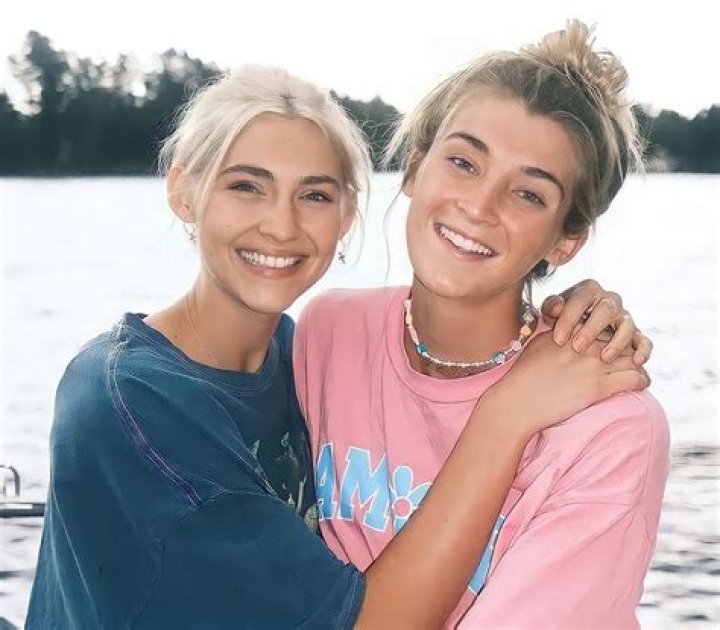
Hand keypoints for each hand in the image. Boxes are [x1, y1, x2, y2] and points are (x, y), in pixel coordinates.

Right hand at [485, 331, 649, 436]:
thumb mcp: (539, 344)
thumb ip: (557, 334)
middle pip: (620, 337)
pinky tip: (641, 383)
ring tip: (639, 369)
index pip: (603, 324)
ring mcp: (593, 365)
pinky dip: (642, 380)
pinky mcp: (598, 386)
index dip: (612, 332)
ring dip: (639, 362)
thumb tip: (568, 334)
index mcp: (570, 331)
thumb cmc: (523, 376)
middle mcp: (585, 344)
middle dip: (629, 345)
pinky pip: (634, 378)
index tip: (615, 341)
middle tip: (633, 354)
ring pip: (632, 356)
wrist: (518, 402)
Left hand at [541, 279, 652, 365]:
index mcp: (588, 290)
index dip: (569, 319)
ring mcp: (623, 317)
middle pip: (606, 310)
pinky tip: (636, 362)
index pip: (580, 299)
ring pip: (628, 325)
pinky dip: (643, 351)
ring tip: (604, 358)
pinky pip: (643, 340)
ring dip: (617, 342)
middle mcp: (609, 300)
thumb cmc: (561, 319)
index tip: (558, 339)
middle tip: (577, 347)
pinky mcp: (634, 334)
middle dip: (592, 329)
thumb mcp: (551, 312)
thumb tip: (556, 307)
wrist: (575, 332)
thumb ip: (551, 306)